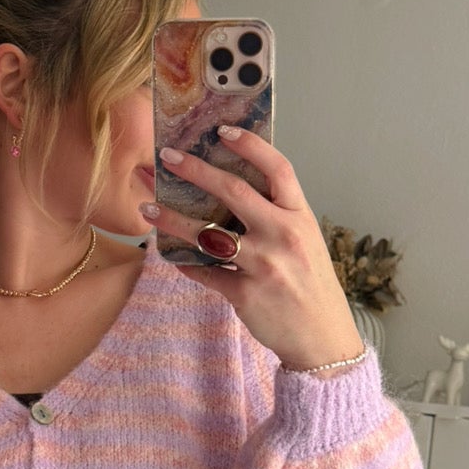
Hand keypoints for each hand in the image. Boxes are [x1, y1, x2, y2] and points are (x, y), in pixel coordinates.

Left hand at [142, 127, 364, 369]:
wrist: (322, 338)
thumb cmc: (310, 283)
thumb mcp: (305, 240)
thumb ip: (276, 215)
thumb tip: (231, 189)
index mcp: (299, 216)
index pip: (278, 169)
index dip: (250, 145)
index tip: (222, 131)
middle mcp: (283, 235)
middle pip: (234, 191)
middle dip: (195, 170)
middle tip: (166, 157)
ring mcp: (263, 265)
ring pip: (207, 234)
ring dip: (172, 220)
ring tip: (147, 208)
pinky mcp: (245, 294)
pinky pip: (204, 272)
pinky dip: (184, 263)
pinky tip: (169, 254)